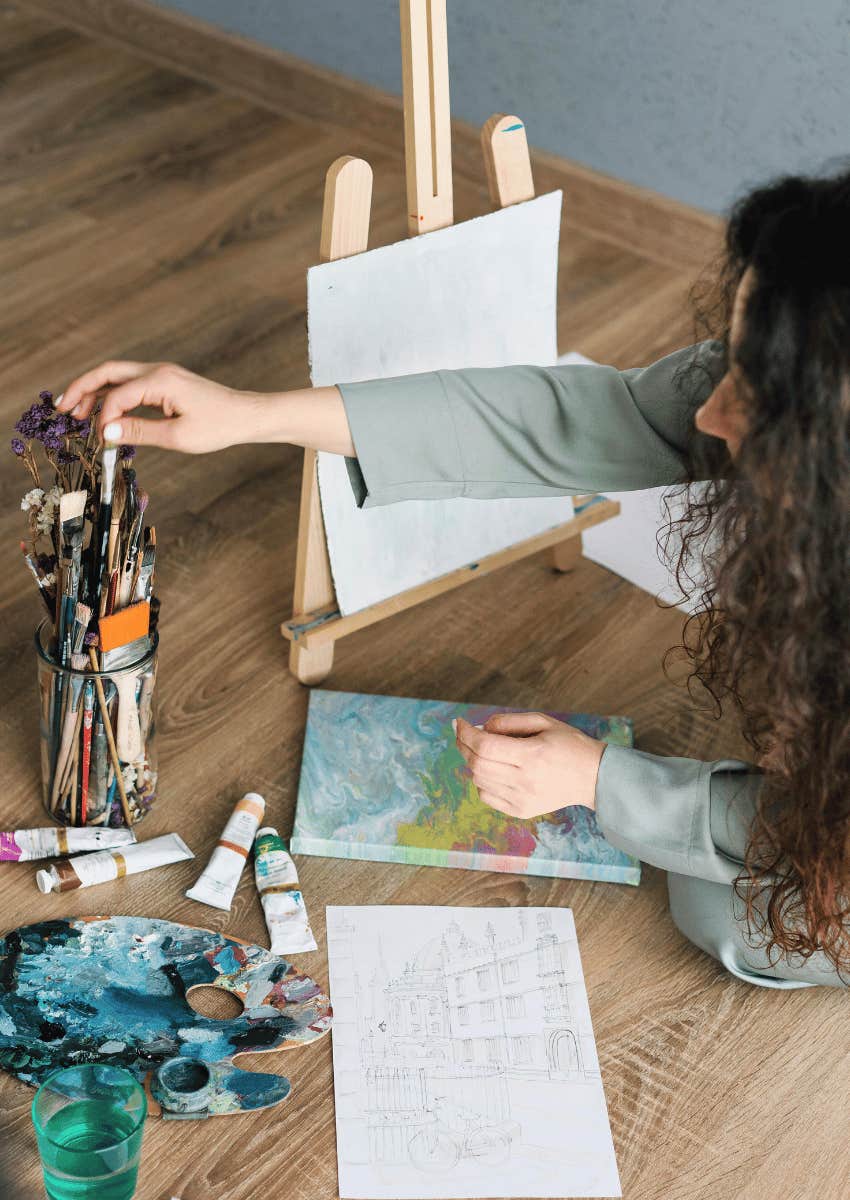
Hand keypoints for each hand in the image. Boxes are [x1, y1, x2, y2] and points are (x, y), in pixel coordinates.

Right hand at [56, 361, 260, 452]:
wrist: (246, 416)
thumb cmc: (219, 427)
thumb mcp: (178, 437)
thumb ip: (139, 432)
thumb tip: (105, 433)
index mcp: (160, 380)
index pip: (117, 395)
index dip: (102, 418)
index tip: (99, 440)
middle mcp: (157, 370)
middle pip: (108, 372)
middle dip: (81, 388)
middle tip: (60, 409)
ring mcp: (161, 374)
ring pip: (117, 376)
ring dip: (94, 391)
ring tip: (74, 412)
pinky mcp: (165, 383)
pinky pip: (131, 384)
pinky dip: (112, 395)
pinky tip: (102, 412)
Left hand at [454, 712, 604, 818]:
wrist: (593, 777)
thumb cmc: (569, 744)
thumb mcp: (543, 721)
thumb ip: (509, 721)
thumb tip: (480, 728)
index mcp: (532, 755)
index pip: (485, 746)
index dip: (466, 733)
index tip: (460, 723)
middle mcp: (525, 780)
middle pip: (477, 764)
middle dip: (463, 746)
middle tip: (462, 734)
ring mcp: (522, 799)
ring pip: (479, 781)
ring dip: (473, 763)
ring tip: (482, 750)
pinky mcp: (521, 811)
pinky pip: (486, 797)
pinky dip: (482, 781)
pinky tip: (493, 770)